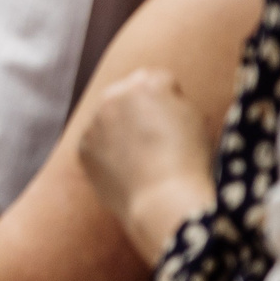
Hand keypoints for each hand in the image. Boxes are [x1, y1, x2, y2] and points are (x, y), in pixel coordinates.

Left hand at [79, 65, 221, 265]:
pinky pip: (96, 141)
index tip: (176, 120)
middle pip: (128, 92)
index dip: (171, 99)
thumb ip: (174, 98)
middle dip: (140, 108)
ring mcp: (94, 120)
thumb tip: (162, 96)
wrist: (164, 201)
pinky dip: (108, 151)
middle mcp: (116, 95)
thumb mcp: (196, 119)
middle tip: (157, 138)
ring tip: (144, 158)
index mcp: (149, 84)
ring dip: (120, 128)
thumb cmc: (190, 162)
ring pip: (109, 116)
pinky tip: (128, 169)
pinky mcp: (82, 145)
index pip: (158, 79)